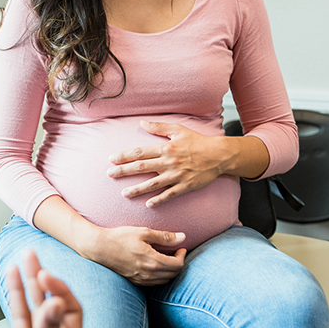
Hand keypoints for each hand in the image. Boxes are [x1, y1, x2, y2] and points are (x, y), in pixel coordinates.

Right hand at [81, 225, 186, 285]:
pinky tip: (155, 265)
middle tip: (175, 252)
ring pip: (164, 280)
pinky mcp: (134, 281)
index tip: (180, 247)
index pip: (178, 265)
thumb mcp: (143, 232)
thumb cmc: (120, 237)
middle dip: (178, 263)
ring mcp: (141, 280)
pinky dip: (159, 276)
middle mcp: (149, 274)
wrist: (99, 248)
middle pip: (173, 274)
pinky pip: (154, 283)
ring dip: (169, 271)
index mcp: (153, 261)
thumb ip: (164, 236)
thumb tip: (183, 237)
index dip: (182, 256)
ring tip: (166, 258)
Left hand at [108, 120, 229, 207]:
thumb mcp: (178, 130)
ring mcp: (177, 175)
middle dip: (124, 171)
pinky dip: (159, 200)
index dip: (124, 156)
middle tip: (109, 174)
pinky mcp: (185, 186)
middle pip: (141, 167)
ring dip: (137, 189)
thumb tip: (141, 123)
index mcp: (165, 148)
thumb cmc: (197, 141)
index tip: (111, 159)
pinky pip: (170, 194)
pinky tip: (148, 205)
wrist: (218, 155)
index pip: (140, 152)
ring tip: (124, 194)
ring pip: (153, 184)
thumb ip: (159, 127)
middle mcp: (168, 162)